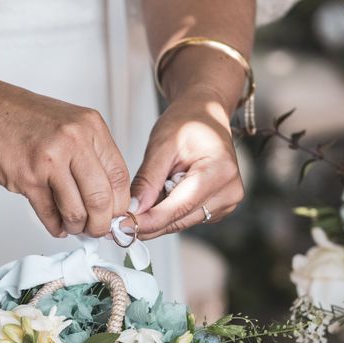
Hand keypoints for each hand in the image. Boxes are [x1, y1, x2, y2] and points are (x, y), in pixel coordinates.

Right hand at [0, 78, 129, 237]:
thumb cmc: (24, 117)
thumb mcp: (71, 125)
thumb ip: (92, 156)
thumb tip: (109, 199)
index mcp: (91, 127)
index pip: (120, 177)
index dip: (120, 204)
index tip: (115, 215)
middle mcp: (74, 141)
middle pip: (102, 199)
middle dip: (101, 224)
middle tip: (97, 230)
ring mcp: (49, 160)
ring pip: (76, 211)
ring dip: (77, 227)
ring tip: (74, 226)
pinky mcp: (26, 177)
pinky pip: (49, 214)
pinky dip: (55, 226)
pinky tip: (57, 225)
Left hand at [130, 89, 243, 238]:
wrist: (205, 115)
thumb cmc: (187, 122)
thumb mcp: (161, 145)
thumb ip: (148, 180)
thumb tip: (133, 210)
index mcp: (219, 172)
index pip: (178, 207)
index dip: (147, 221)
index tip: (121, 226)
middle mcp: (228, 192)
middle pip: (179, 220)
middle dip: (146, 222)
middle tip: (116, 223)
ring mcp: (225, 203)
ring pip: (179, 223)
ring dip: (155, 217)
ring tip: (136, 202)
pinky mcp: (217, 208)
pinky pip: (184, 218)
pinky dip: (165, 213)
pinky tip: (157, 197)